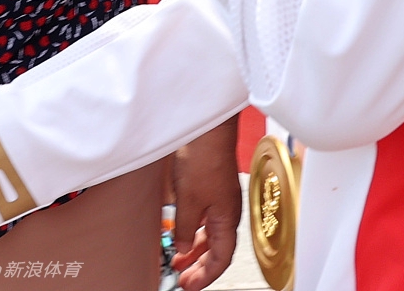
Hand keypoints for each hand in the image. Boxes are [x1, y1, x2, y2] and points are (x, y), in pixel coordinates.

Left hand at [169, 120, 240, 289]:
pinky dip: (191, 230)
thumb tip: (180, 246)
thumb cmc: (205, 157)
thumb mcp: (188, 200)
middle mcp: (226, 212)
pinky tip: (178, 231)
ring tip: (177, 259)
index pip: (220, 259)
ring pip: (208, 234)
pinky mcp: (209, 188)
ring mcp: (219, 200)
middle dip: (199, 266)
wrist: (207, 129)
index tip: (189, 285)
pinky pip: (203, 219)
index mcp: (226, 219)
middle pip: (216, 249)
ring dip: (193, 249)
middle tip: (182, 278)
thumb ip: (184, 227)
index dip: (206, 275)